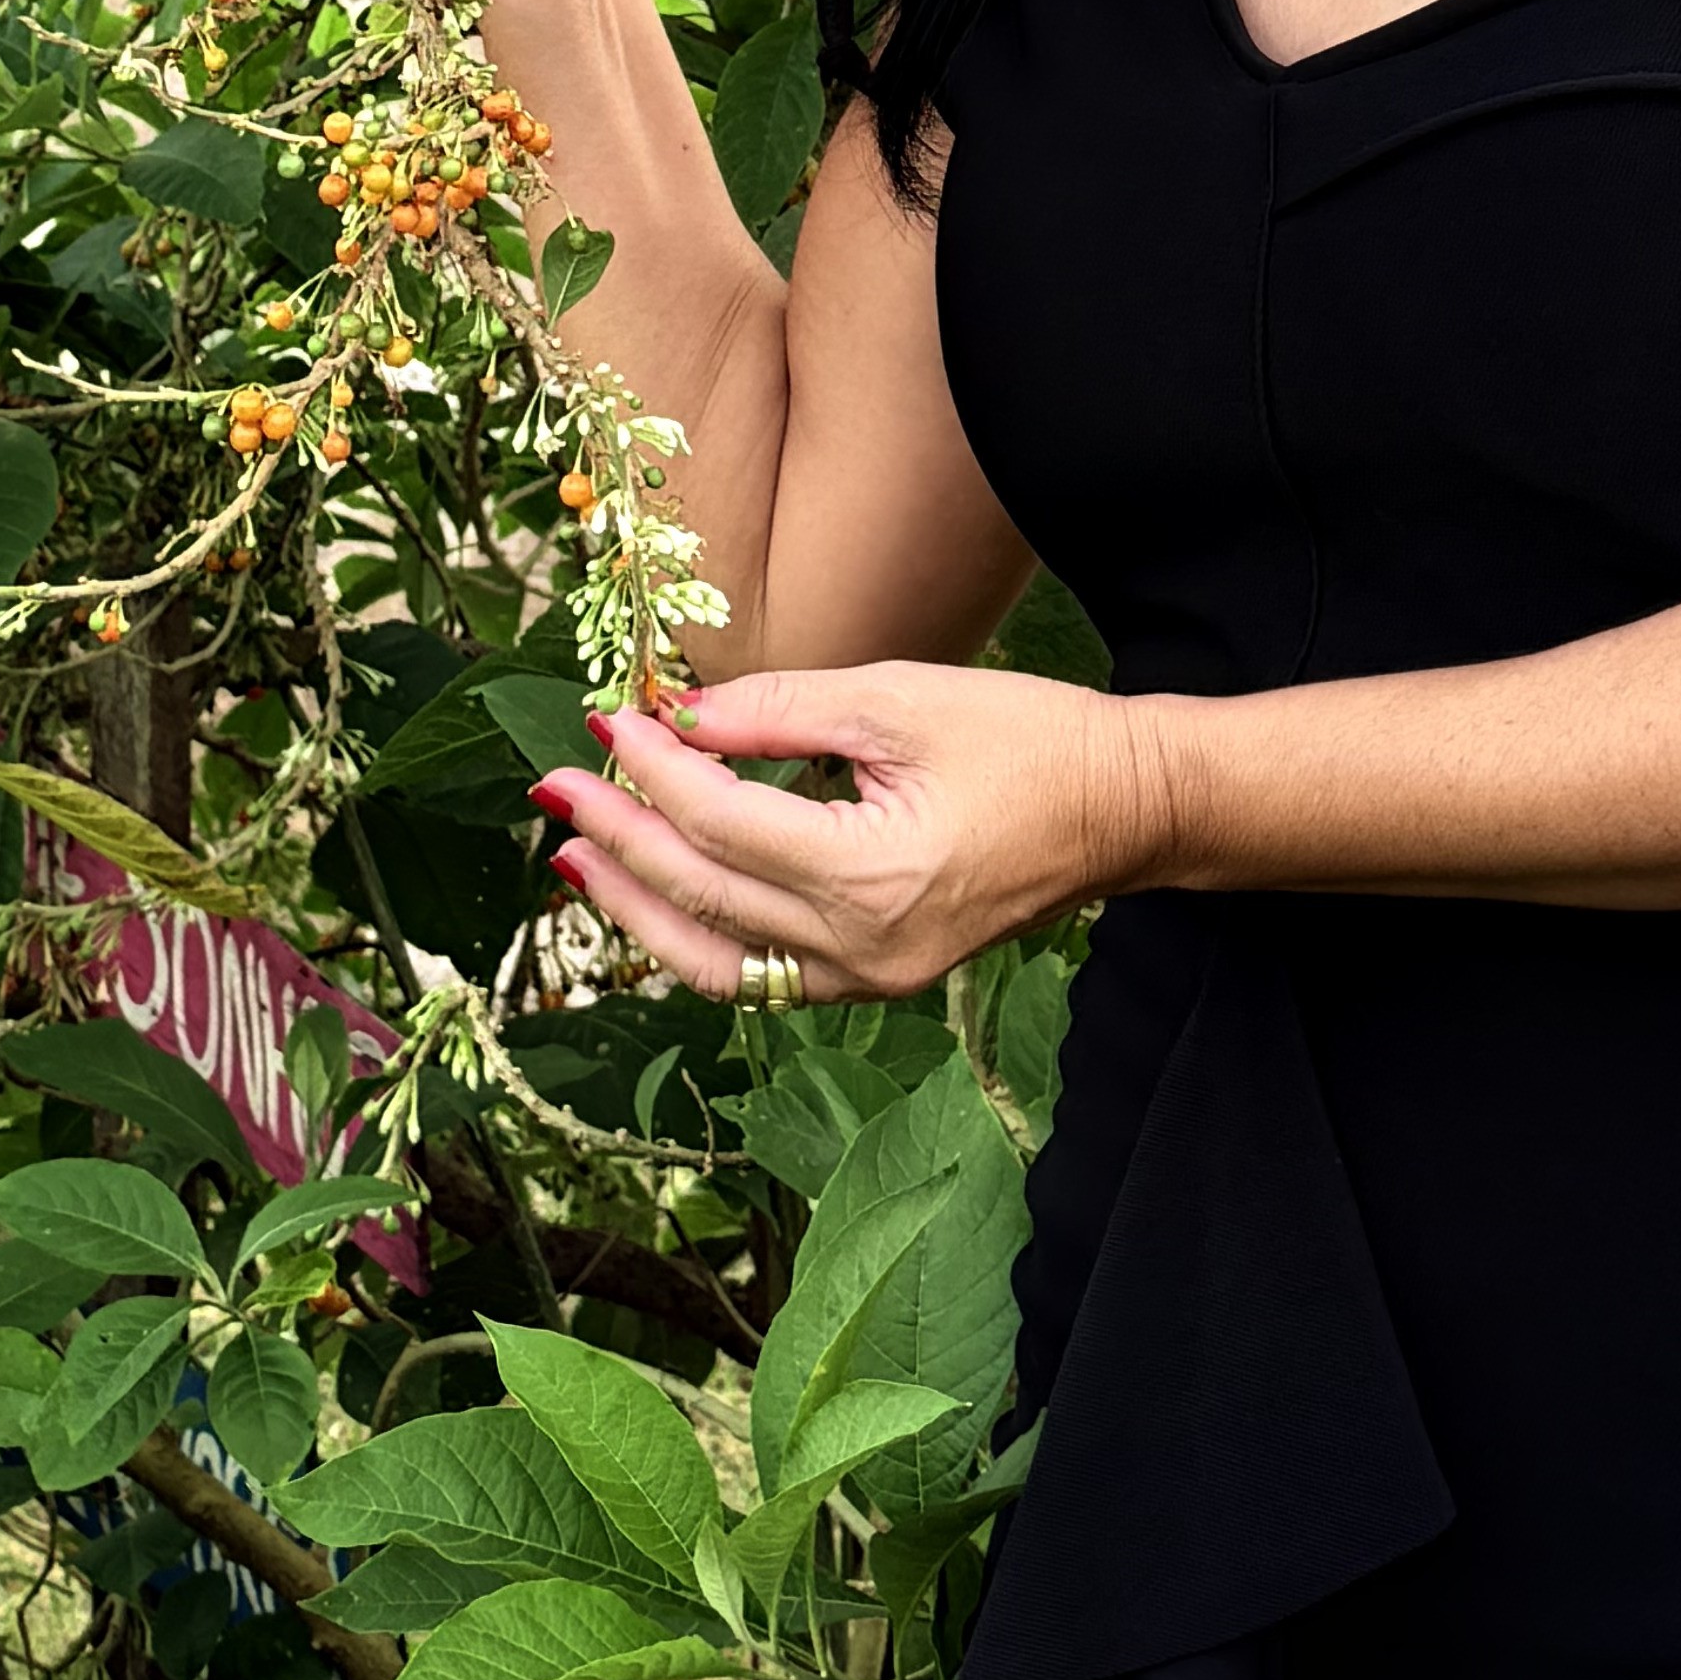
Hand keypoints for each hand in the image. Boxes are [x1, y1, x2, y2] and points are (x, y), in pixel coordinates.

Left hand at [532, 664, 1178, 1003]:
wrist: (1123, 810)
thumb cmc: (1028, 741)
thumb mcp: (898, 700)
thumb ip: (777, 710)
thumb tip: (677, 716)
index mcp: (873, 873)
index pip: (721, 822)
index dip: (652, 768)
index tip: (608, 717)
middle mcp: (863, 946)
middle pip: (702, 895)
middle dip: (619, 837)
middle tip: (557, 786)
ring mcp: (870, 977)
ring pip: (715, 961)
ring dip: (636, 908)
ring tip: (577, 855)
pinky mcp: (876, 980)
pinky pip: (757, 975)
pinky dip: (695, 935)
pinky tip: (654, 893)